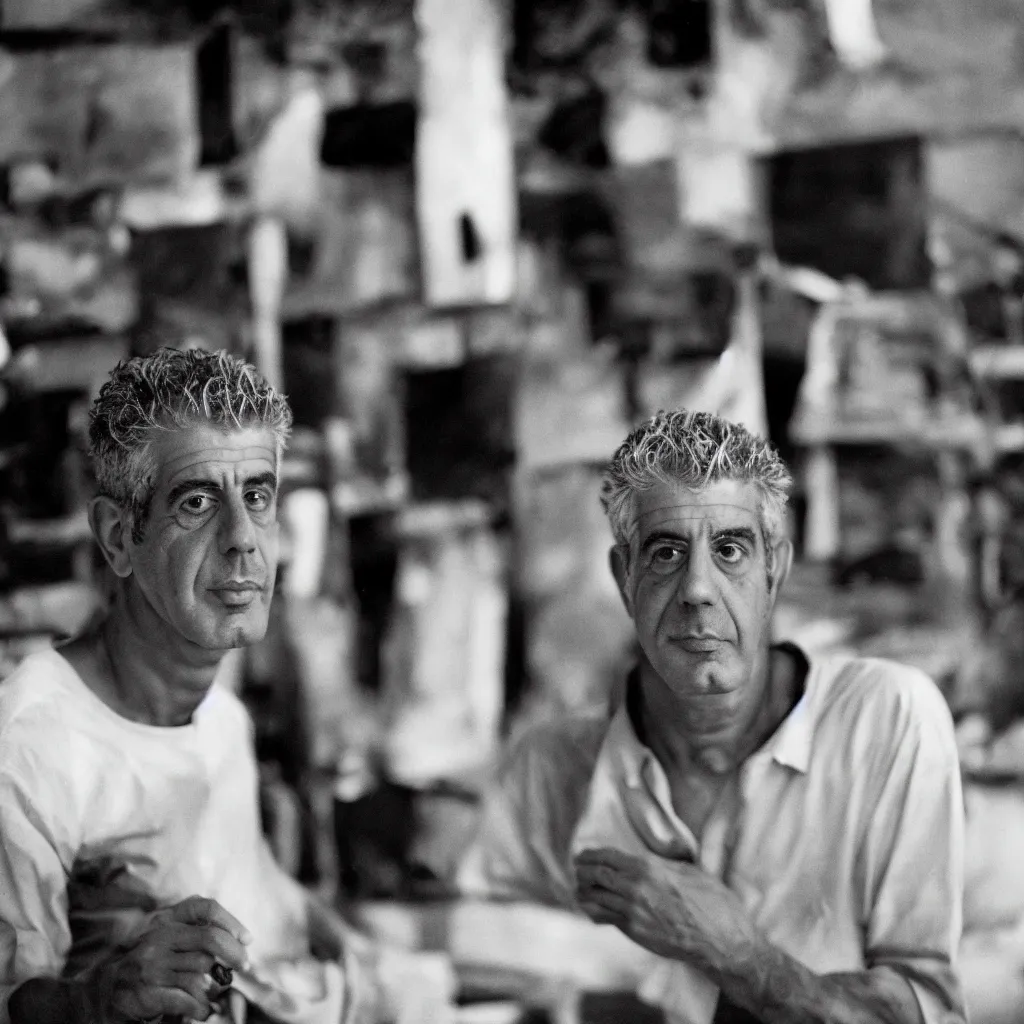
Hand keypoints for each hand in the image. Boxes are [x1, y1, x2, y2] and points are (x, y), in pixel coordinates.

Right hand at [87, 895, 251, 1022]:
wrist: (102, 991)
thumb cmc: (146, 963)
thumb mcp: (166, 939)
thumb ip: (193, 932)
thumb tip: (238, 939)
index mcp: (166, 921)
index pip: (204, 908)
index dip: (231, 922)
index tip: (247, 939)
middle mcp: (159, 939)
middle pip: (210, 939)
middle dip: (234, 953)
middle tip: (244, 965)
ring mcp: (152, 966)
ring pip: (201, 972)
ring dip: (215, 986)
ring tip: (216, 993)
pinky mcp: (148, 992)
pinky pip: (187, 998)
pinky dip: (201, 1007)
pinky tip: (202, 1010)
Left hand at [574, 847, 758, 973]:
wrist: (721, 939)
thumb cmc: (712, 902)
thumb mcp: (689, 871)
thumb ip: (664, 864)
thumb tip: (651, 858)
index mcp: (649, 867)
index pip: (609, 857)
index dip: (592, 855)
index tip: (583, 854)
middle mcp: (636, 888)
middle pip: (597, 875)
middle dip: (583, 870)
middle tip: (577, 868)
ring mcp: (633, 912)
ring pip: (596, 898)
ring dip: (584, 891)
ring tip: (580, 888)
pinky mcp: (635, 932)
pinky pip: (606, 918)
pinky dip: (594, 911)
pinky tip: (591, 909)